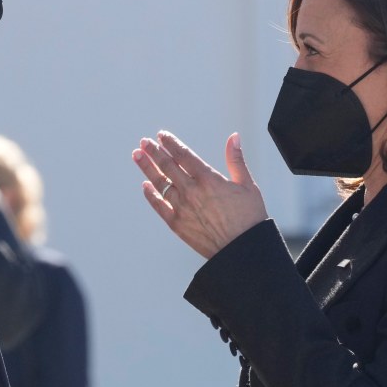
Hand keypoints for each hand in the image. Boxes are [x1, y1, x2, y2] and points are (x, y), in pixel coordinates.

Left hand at [132, 131, 267, 258]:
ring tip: (137, 155)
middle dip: (154, 152)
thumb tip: (234, 137)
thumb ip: (236, 160)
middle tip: (145, 142)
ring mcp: (182, 208)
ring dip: (147, 168)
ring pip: (159, 183)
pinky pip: (159, 206)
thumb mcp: (247, 185)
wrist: (243, 250)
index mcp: (208, 179)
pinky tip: (145, 186)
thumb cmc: (249, 218)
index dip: (170, 143)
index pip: (183, 155)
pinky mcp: (177, 224)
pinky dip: (150, 194)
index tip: (161, 135)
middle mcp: (191, 191)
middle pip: (167, 166)